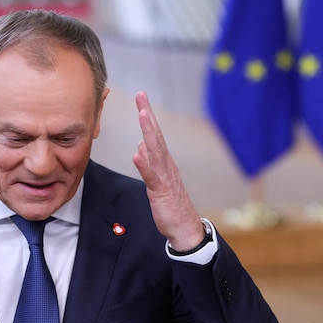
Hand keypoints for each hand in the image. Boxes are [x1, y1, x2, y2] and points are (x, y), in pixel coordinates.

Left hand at [132, 91, 205, 251]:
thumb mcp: (157, 179)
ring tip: (143, 114)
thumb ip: (150, 162)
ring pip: (156, 150)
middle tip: (142, 95)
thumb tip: (141, 145)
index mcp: (164, 161)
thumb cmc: (171, 204)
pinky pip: (151, 176)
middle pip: (156, 135)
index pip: (154, 133)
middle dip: (148, 114)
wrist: (184, 227)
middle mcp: (166, 164)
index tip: (141, 97)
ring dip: (149, 131)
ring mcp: (164, 176)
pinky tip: (137, 153)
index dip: (148, 114)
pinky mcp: (161, 191)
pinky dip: (144, 164)